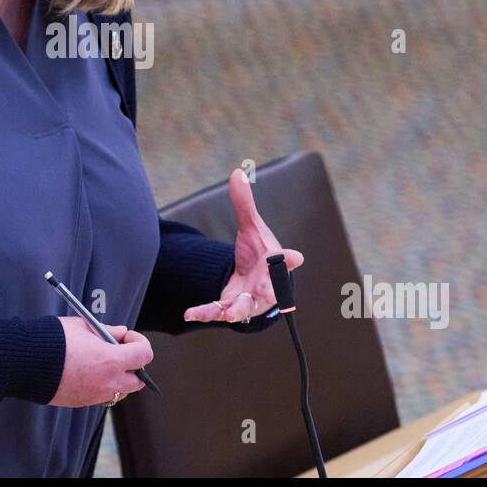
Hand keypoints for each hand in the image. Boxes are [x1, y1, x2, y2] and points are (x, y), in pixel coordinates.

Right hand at [48, 318, 151, 407]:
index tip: (127, 337)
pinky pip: (102, 396)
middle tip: (119, 352)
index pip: (144, 355)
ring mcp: (96, 395)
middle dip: (134, 366)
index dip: (139, 342)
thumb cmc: (54, 340)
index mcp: (111, 360)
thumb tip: (121, 333)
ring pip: (121, 391)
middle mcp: (108, 381)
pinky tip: (88, 372)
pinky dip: (103, 385)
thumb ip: (107, 330)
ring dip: (119, 378)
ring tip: (102, 363)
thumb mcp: (83, 326)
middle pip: (138, 380)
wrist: (26, 362)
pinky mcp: (83, 402)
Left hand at [183, 168, 304, 324]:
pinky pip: (219, 311)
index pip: (285, 260)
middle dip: (271, 291)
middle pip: (271, 289)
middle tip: (270, 293)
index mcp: (275, 262)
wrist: (253, 279)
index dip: (289, 259)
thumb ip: (244, 204)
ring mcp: (251, 299)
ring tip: (229, 314)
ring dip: (236, 310)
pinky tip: (189, 314)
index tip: (296, 257)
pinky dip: (205, 313)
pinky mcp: (232, 307)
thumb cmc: (259, 253)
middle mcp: (267, 284)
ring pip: (245, 307)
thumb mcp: (251, 227)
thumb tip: (237, 172)